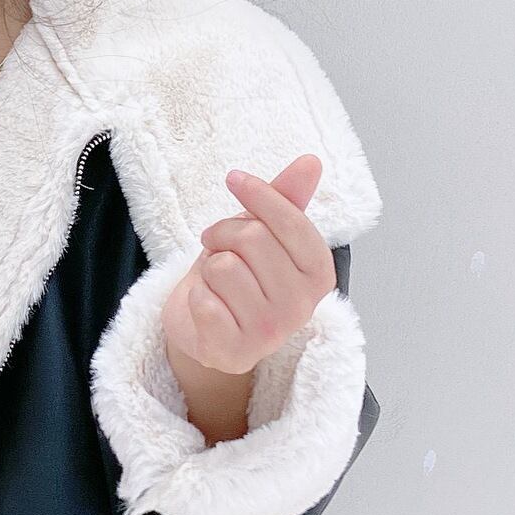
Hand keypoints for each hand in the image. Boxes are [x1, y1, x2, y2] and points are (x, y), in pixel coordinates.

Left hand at [161, 154, 336, 376]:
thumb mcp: (262, 231)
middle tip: (217, 246)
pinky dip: (195, 297)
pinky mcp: (234, 353)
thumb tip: (310, 162)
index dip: (258, 194)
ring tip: (216, 282)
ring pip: (223, 267)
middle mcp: (302, 306)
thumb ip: (286, 199)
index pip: (290, 220)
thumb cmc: (239, 274)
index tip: (235, 179)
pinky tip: (207, 308)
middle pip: (251, 238)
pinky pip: (202, 301)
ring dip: (208, 268)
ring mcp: (270, 333)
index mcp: (318, 273)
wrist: (206, 326)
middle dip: (223, 234)